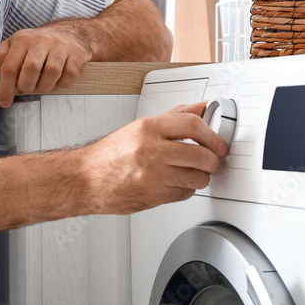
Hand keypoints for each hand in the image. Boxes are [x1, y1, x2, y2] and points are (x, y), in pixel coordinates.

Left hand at [0, 23, 92, 107]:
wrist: (72, 33)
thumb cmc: (39, 45)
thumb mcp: (16, 45)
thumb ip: (1, 58)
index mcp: (22, 39)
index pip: (9, 67)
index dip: (5, 89)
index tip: (5, 102)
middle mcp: (41, 40)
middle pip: (30, 69)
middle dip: (27, 86)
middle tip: (28, 88)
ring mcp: (60, 46)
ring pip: (51, 73)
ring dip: (46, 86)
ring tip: (44, 84)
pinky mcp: (77, 53)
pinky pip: (69, 75)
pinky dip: (63, 84)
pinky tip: (59, 79)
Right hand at [77, 102, 226, 214]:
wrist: (86, 179)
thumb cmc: (111, 154)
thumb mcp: (140, 127)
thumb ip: (174, 117)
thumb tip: (202, 108)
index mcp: (148, 128)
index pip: (193, 125)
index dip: (212, 135)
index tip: (218, 143)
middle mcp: (151, 150)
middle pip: (201, 155)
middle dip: (213, 161)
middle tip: (213, 161)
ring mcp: (152, 175)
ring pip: (197, 178)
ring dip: (201, 177)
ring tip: (193, 173)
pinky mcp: (152, 196)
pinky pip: (184, 194)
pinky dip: (186, 190)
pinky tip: (177, 183)